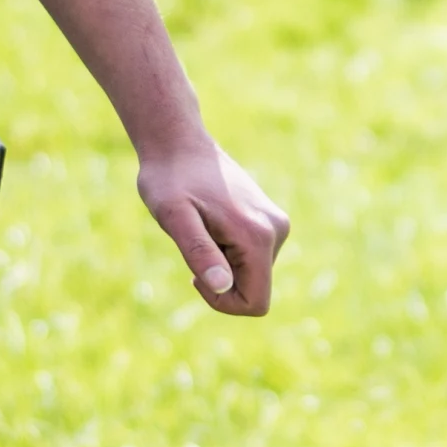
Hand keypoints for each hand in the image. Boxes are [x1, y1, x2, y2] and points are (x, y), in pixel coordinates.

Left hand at [136, 140, 289, 315]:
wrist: (178, 143)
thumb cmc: (170, 180)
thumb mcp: (175, 219)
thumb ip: (200, 252)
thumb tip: (223, 286)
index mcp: (258, 236)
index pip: (256, 303)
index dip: (223, 303)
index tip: (194, 278)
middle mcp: (277, 230)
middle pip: (255, 290)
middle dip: (221, 280)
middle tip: (193, 244)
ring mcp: (276, 224)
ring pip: (252, 274)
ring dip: (223, 264)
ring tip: (201, 228)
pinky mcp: (270, 219)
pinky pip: (252, 257)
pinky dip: (228, 251)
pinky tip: (210, 222)